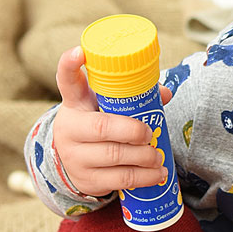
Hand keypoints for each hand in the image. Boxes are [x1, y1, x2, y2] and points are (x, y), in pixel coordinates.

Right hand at [52, 46, 173, 196]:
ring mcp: (74, 156)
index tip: (79, 52)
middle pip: (101, 128)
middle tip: (149, 132)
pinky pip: (118, 179)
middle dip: (132, 130)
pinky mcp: (86, 179)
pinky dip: (143, 176)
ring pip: (113, 155)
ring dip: (144, 156)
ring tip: (158, 155)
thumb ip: (133, 95)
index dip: (70, 66)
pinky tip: (157, 173)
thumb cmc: (99, 123)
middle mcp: (69, 128)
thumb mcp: (108, 106)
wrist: (75, 161)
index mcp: (75, 102)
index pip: (67, 81)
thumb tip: (165, 93)